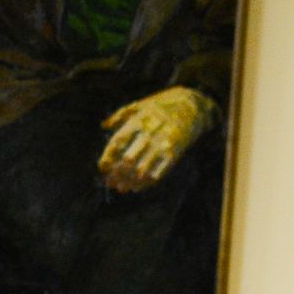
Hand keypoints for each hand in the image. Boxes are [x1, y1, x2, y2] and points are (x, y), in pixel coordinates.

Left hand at [97, 85, 216, 192]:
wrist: (191, 106)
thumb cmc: (161, 105)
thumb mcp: (139, 105)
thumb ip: (119, 115)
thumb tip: (103, 126)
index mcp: (137, 121)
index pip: (118, 142)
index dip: (108, 157)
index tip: (103, 168)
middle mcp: (149, 134)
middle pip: (128, 159)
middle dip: (117, 174)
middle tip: (111, 183)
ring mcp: (162, 144)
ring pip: (142, 169)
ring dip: (131, 181)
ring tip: (123, 188)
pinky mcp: (174, 153)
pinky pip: (159, 172)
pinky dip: (147, 183)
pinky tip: (138, 187)